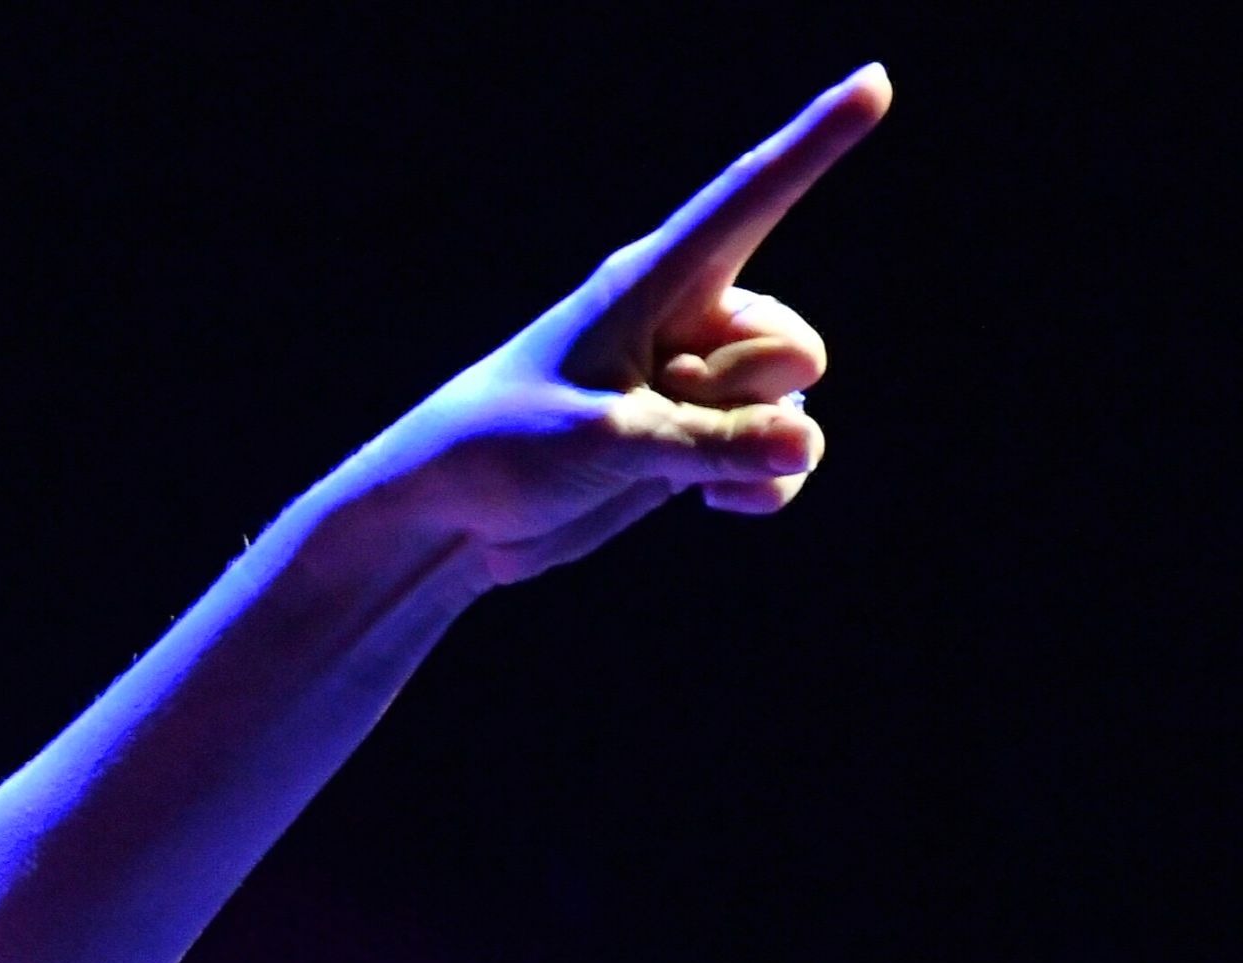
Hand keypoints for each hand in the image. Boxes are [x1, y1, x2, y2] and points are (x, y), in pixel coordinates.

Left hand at [339, 64, 890, 585]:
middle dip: (741, 396)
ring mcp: (698, 384)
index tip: (876, 79)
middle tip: (647, 411)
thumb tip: (803, 445)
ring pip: (791, 407)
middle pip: (794, 348)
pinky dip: (761, 484)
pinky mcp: (698, 441)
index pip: (752, 198)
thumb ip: (707, 443)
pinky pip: (781, 458)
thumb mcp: (604, 440)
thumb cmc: (504, 449)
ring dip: (739, 447)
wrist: (451, 518)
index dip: (817, 141)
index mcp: (653, 281)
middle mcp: (688, 320)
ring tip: (648, 456)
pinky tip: (712, 504)